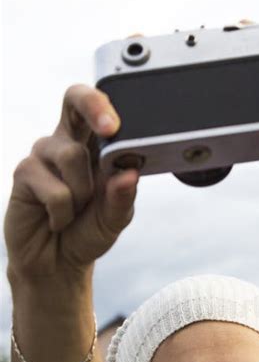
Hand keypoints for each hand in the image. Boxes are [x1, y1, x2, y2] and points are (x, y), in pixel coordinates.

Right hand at [4, 84, 139, 282]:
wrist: (57, 262)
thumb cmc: (87, 232)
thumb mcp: (114, 219)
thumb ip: (122, 197)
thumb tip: (130, 174)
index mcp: (93, 145)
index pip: (97, 107)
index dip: (105, 104)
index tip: (117, 125)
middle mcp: (67, 141)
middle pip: (74, 99)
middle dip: (94, 106)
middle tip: (110, 129)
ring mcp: (44, 154)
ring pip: (72, 156)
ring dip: (82, 193)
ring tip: (76, 211)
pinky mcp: (25, 173)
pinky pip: (56, 190)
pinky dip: (63, 213)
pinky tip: (57, 220)